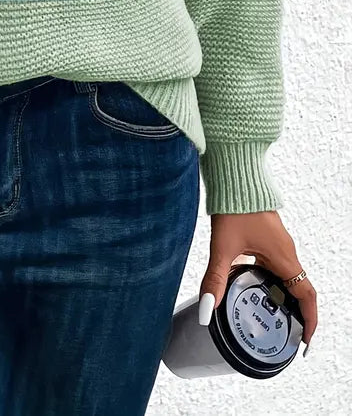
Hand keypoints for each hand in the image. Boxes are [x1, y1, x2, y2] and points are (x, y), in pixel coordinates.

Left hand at [199, 211, 317, 351]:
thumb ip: (215, 278)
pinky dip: (267, 280)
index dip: (310, 320)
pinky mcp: (266, 237)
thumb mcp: (223, 247)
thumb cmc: (235, 207)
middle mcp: (285, 252)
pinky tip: (248, 284)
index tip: (306, 341)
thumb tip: (206, 309)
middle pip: (298, 289)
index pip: (307, 296)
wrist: (236, 177)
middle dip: (294, 313)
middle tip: (284, 334)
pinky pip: (274, 265)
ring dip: (279, 296)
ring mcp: (277, 244)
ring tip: (266, 315)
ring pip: (284, 277)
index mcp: (284, 257)